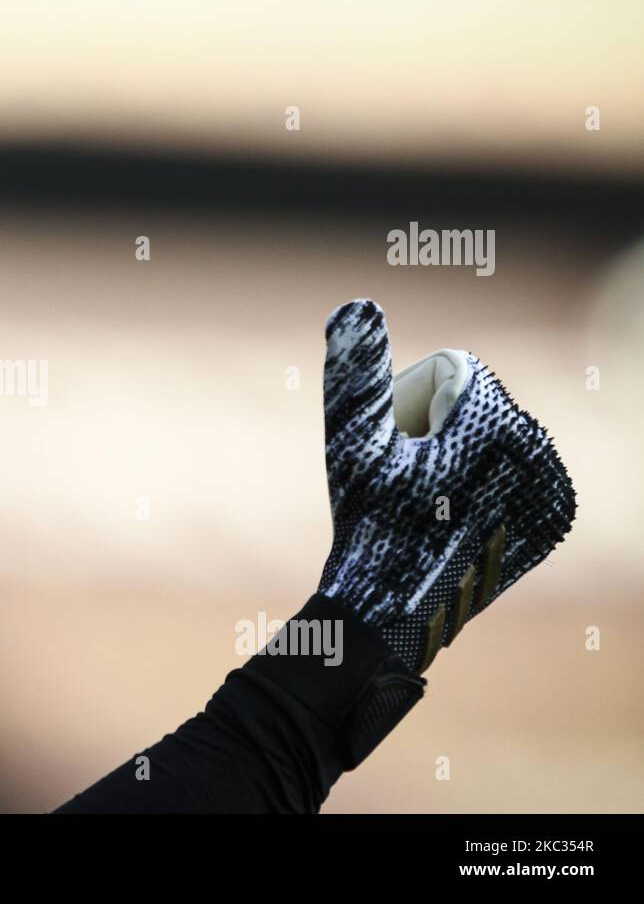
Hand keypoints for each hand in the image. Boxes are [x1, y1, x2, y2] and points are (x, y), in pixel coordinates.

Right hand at [317, 299, 575, 673]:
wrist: (395, 603)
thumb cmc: (366, 516)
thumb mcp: (352, 438)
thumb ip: (355, 366)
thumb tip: (357, 303)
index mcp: (497, 420)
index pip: (455, 372)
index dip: (412, 403)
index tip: (397, 451)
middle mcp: (539, 449)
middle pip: (481, 404)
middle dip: (442, 427)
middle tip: (409, 482)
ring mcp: (552, 487)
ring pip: (501, 438)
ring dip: (466, 453)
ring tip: (431, 501)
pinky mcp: (555, 519)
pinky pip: (519, 473)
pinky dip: (490, 482)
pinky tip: (459, 513)